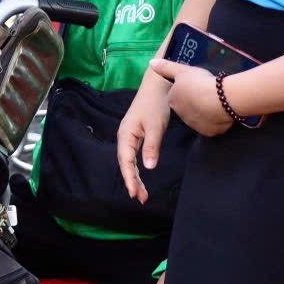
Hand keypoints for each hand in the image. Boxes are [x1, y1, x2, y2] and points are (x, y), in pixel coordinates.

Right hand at [116, 77, 171, 203]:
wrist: (158, 85)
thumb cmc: (156, 104)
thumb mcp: (156, 126)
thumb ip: (152, 147)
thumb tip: (148, 167)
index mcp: (126, 135)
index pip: (125, 161)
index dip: (130, 178)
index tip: (135, 194)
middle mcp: (125, 137)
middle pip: (125, 163)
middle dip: (132, 181)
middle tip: (141, 198)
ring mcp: (130, 135)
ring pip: (129, 161)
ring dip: (134, 176)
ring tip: (142, 193)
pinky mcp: (137, 134)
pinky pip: (133, 155)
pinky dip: (137, 167)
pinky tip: (141, 175)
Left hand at [160, 60, 232, 136]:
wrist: (221, 100)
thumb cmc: (200, 83)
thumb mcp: (182, 70)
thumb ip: (166, 67)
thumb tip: (151, 63)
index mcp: (173, 100)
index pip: (176, 95)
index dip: (186, 89)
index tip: (195, 85)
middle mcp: (180, 114)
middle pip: (186, 107)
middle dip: (194, 102)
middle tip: (206, 92)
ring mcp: (194, 125)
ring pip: (198, 117)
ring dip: (203, 111)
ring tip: (215, 101)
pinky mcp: (208, 132)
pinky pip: (210, 125)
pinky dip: (214, 120)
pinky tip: (220, 111)